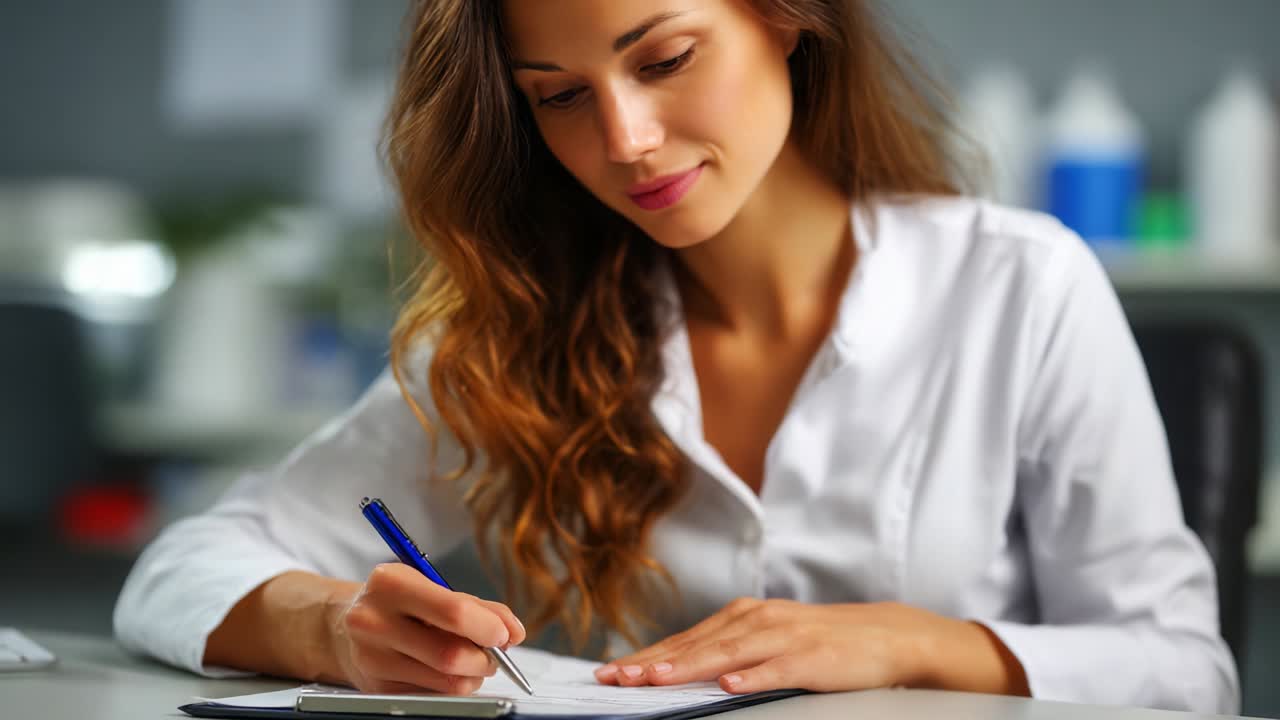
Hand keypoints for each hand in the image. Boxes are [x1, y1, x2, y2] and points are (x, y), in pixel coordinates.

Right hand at [328, 563, 525, 693]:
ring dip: (472, 676)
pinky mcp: (375, 686)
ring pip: (445, 681)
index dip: (489, 628)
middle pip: (451, 654)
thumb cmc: (399, 602)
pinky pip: (432, 695)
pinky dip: (450, 686)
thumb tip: (514, 632)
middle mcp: (374, 620)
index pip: (454, 612)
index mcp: (392, 583)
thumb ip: (477, 606)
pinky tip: (444, 671)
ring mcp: (371, 657)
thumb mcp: (431, 587)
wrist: (342, 625)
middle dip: (485, 659)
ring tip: (471, 662)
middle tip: (493, 654)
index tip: (506, 634)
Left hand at [593, 598, 1018, 694]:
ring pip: (726, 654)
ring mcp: (784, 637)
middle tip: (616, 678)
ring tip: (654, 679)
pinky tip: (729, 687)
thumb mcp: (768, 641)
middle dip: (651, 662)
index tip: (611, 672)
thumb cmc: (820, 643)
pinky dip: (752, 677)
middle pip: (695, 645)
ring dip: (688, 666)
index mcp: (742, 617)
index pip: (683, 640)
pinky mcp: (811, 657)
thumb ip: (728, 653)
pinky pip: (776, 669)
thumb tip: (678, 671)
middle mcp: (757, 620)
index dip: (645, 656)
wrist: (885, 635)